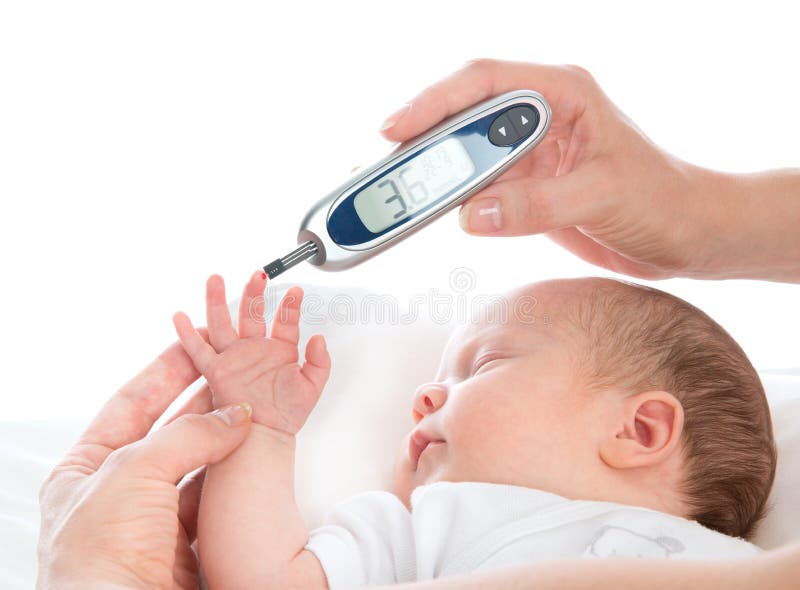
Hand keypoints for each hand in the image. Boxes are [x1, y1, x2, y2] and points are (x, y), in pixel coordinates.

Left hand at [37, 336, 251, 589]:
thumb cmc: (99, 558)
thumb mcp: (133, 473)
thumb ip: (187, 435)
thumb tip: (232, 415)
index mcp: (84, 471)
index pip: (131, 402)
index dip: (166, 369)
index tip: (197, 343)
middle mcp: (117, 493)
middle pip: (169, 430)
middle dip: (203, 398)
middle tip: (235, 369)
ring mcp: (153, 519)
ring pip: (198, 463)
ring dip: (225, 436)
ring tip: (252, 404)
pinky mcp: (185, 544)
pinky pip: (214, 495)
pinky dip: (234, 474)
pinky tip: (251, 451)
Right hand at [172, 272, 330, 434]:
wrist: (267, 435)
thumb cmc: (287, 414)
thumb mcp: (312, 386)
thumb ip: (320, 362)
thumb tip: (320, 339)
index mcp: (280, 349)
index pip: (285, 321)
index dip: (291, 305)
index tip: (296, 291)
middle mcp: (255, 349)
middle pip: (252, 313)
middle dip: (254, 292)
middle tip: (258, 274)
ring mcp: (235, 358)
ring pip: (223, 323)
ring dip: (217, 300)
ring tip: (215, 279)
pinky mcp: (217, 371)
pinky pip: (199, 350)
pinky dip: (187, 334)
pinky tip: (180, 317)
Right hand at [379, 58, 724, 279]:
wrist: (687, 235)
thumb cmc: (663, 200)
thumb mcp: (601, 196)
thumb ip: (535, 206)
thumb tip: (470, 215)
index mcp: (563, 93)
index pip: (485, 82)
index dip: (434, 101)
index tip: (395, 128)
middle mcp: (541, 117)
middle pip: (463, 117)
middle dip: (419, 141)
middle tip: (380, 168)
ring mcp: (531, 154)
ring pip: (464, 156)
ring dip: (429, 175)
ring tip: (391, 194)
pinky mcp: (527, 188)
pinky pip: (478, 189)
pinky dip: (450, 201)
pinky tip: (426, 212)